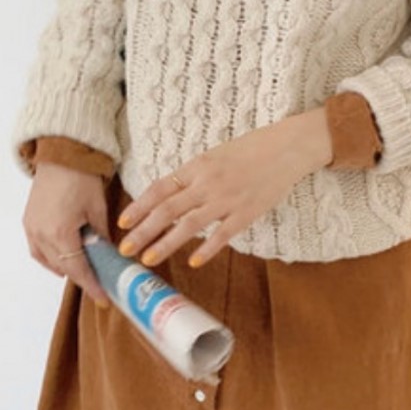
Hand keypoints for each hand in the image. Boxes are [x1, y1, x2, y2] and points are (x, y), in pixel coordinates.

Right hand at [22, 162, 111, 305]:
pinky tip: (65, 258)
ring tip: (86, 271)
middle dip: (82, 278)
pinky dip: (51, 258)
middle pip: (62, 268)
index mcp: (60, 233)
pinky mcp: (28, 222)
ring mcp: (31, 228)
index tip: (104, 300)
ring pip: (47, 261)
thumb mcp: (99, 211)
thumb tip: (108, 258)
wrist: (62, 156)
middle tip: (100, 285)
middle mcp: (41, 234)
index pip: (78, 270)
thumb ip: (101, 238)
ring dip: (66, 268)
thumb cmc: (83, 179)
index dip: (92, 286)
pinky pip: (37, 250)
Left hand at [116, 108, 332, 267]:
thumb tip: (169, 196)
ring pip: (189, 226)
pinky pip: (223, 234)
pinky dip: (208, 249)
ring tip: (148, 259)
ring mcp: (227, 199)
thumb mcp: (215, 156)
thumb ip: (194, 176)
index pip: (159, 189)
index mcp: (197, 167)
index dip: (139, 207)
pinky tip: (194, 262)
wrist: (287, 147)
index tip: (123, 224)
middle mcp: (207, 183)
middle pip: (167, 210)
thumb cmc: (252, 149)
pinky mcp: (247, 212)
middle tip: (125, 249)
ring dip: (166, 244)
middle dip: (143, 231)